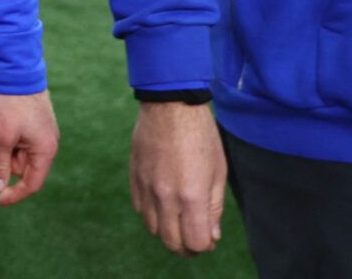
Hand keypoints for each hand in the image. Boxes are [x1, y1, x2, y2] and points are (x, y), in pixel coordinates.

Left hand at [0, 89, 58, 205]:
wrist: (15, 70)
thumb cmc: (11, 103)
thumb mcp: (2, 137)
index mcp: (45, 150)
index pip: (32, 183)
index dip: (15, 194)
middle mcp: (46, 142)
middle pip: (21, 166)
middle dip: (3, 160)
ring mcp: (40, 131)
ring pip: (15, 152)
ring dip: (1, 146)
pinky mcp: (31, 121)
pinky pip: (16, 138)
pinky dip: (4, 136)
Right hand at [129, 101, 225, 254]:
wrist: (170, 104)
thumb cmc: (201, 135)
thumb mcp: (217, 171)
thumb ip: (214, 208)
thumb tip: (211, 236)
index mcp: (191, 196)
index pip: (195, 242)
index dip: (204, 245)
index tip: (209, 238)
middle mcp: (165, 196)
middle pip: (171, 242)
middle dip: (186, 246)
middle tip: (195, 236)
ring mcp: (146, 187)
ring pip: (153, 229)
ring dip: (168, 231)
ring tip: (179, 221)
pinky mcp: (134, 177)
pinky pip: (140, 209)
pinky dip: (152, 215)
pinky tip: (163, 205)